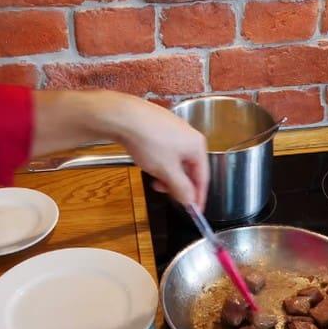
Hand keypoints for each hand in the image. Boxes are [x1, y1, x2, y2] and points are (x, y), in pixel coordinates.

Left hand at [32, 90, 208, 209]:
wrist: (123, 116)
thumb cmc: (148, 141)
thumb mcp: (167, 171)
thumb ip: (181, 188)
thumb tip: (191, 201)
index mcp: (197, 145)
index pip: (203, 177)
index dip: (198, 196)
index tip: (194, 211)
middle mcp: (189, 136)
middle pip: (189, 169)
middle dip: (177, 184)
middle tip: (165, 192)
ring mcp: (174, 130)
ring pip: (176, 161)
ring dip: (166, 174)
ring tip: (153, 178)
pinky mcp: (159, 127)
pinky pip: (165, 151)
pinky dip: (159, 162)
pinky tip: (147, 163)